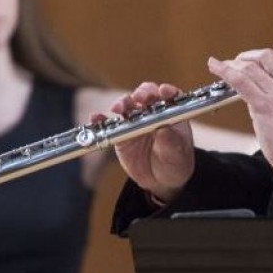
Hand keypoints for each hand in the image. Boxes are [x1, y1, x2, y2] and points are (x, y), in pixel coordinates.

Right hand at [107, 82, 194, 202]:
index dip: (167, 91)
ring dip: (121, 103)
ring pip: (127, 105)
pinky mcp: (120, 133)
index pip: (170, 96)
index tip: (163, 91)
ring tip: (117, 108)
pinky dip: (101, 119)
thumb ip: (170, 140)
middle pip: (146, 95)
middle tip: (139, 98)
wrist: (159, 181)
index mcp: (171, 113)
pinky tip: (95, 118)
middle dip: (142, 93)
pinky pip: (109, 124)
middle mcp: (152, 112)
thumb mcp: (177, 153)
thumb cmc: (174, 162)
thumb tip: (163, 128)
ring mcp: (135, 121)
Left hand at [207, 44, 272, 170]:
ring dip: (233, 64)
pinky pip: (240, 80)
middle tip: (239, 64)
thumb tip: (256, 100)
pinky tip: (214, 66)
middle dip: (250, 57)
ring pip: (250, 66)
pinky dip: (223, 70)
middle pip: (267, 56)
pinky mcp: (263, 104)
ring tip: (223, 66)